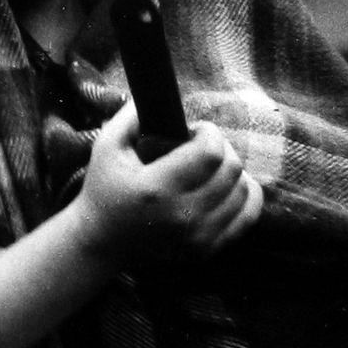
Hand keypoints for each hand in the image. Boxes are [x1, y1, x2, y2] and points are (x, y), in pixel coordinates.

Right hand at [73, 101, 263, 268]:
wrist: (100, 244)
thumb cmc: (102, 190)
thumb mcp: (105, 147)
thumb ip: (128, 116)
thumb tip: (154, 97)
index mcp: (156, 188)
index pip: (210, 152)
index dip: (210, 132)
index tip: (195, 130)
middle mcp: (181, 215)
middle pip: (231, 169)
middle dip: (222, 147)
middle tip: (203, 146)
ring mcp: (196, 237)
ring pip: (244, 191)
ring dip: (233, 171)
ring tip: (213, 167)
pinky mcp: (206, 250)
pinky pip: (247, 217)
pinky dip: (247, 197)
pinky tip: (231, 186)